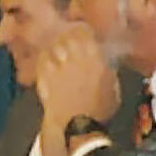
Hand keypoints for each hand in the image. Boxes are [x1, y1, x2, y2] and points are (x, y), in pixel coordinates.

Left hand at [32, 22, 120, 155]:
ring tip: (57, 44)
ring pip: (53, 45)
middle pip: (66, 35)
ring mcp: (56, 66)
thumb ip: (108, 72)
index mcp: (94, 58)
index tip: (83, 29)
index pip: (85, 33)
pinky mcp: (44, 77)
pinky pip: (42, 60)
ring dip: (56, 42)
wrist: (77, 126)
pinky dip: (45, 56)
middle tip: (69, 33)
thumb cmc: (100, 110)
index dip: (82, 29)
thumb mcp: (113, 88)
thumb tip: (105, 64)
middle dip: (67, 33)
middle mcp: (73, 57)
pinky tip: (46, 58)